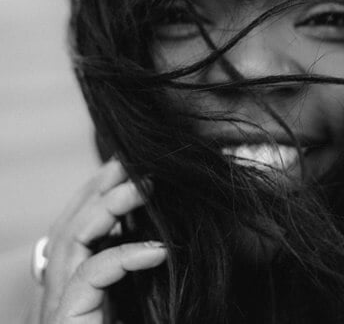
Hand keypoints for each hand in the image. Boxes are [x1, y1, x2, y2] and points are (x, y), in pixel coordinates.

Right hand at [28, 159, 166, 323]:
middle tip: (130, 159)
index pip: (74, 231)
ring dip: (109, 205)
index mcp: (70, 288)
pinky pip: (89, 273)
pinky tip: (158, 250)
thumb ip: (137, 270)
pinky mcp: (66, 320)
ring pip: (71, 240)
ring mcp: (57, 307)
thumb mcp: (135, 301)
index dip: (96, 196)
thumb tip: (163, 236)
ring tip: (147, 186)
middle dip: (99, 187)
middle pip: (68, 226)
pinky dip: (124, 254)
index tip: (128, 172)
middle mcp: (57, 294)